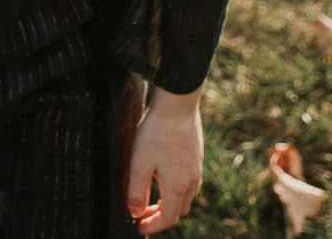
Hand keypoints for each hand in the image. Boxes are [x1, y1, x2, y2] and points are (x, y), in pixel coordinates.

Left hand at [126, 88, 203, 234]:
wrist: (178, 104)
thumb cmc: (156, 133)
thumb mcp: (139, 162)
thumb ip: (136, 191)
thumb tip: (135, 212)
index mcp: (177, 186)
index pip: (168, 219)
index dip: (152, 226)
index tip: (138, 227)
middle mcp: (191, 181)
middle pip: (178, 211)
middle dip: (161, 217)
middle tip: (143, 213)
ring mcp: (197, 168)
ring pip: (186, 197)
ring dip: (169, 203)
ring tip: (151, 197)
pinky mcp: (197, 156)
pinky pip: (189, 183)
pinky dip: (176, 189)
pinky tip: (163, 176)